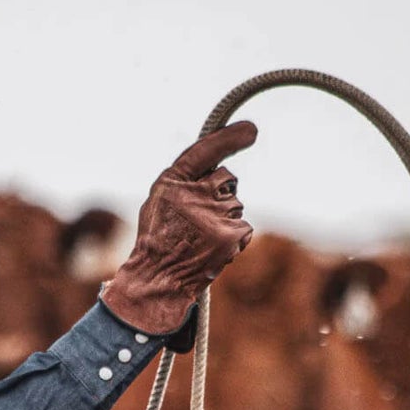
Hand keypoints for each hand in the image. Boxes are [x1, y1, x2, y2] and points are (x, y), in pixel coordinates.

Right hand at [100, 121, 256, 341]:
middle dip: (219, 194)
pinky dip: (234, 238)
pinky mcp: (230, 235)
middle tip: (198, 219)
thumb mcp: (159, 201)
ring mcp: (215, 214)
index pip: (205, 151)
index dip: (229, 138)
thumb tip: (214, 169)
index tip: (251, 130)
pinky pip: (244, 228)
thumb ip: (184, 181)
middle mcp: (195, 193)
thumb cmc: (157, 238)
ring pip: (236, 206)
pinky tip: (213, 248)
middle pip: (227, 180)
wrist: (158, 278)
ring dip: (224, 220)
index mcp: (173, 181)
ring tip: (201, 238)